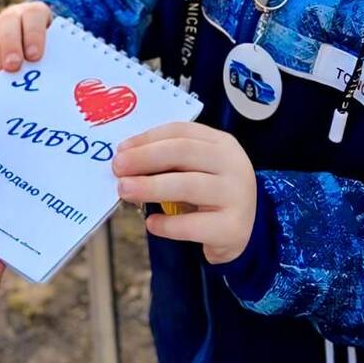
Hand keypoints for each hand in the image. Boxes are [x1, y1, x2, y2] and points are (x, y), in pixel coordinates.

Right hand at [0, 1, 52, 79]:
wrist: (32, 43)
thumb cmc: (50, 47)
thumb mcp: (57, 45)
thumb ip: (57, 55)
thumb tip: (66, 76)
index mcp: (35, 12)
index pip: (33, 16)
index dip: (33, 35)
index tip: (35, 56)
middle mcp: (13, 16)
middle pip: (7, 26)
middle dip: (10, 47)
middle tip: (14, 67)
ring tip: (1, 79)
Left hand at [112, 122, 256, 264]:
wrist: (245, 231)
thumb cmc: (211, 194)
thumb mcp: (198, 169)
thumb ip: (169, 161)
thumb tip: (125, 160)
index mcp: (222, 143)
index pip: (181, 132)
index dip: (148, 138)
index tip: (121, 149)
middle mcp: (233, 164)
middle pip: (183, 152)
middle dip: (145, 158)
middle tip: (118, 168)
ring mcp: (236, 196)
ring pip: (188, 185)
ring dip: (150, 186)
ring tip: (124, 190)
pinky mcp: (233, 228)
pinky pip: (193, 225)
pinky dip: (168, 224)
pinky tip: (152, 224)